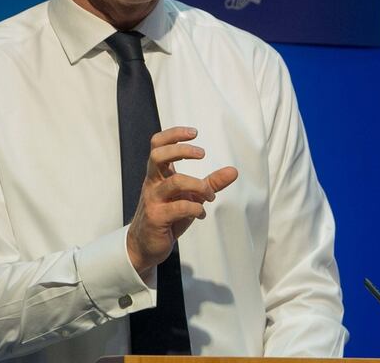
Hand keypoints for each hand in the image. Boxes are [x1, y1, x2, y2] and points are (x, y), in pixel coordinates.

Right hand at [126, 126, 238, 277]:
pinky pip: (180, 207)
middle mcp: (153, 183)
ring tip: (210, 195)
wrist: (145, 245)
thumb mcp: (191, 197)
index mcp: (158, 174)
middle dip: (182, 150)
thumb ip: (210, 184)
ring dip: (199, 186)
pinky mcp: (156, 217)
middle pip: (158, 155)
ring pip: (175, 182)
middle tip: (202, 154)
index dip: (174, 134)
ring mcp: (153, 200)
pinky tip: (200, 213)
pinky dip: (196, 209)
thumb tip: (234, 171)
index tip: (194, 133)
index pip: (158, 145)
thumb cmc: (168, 217)